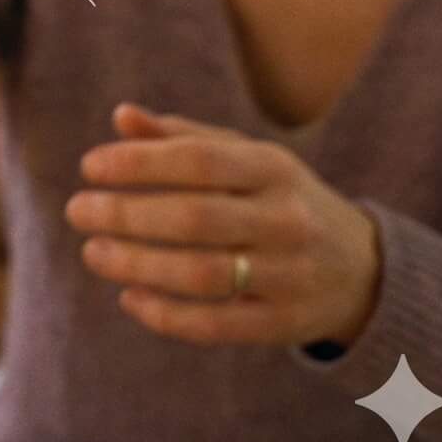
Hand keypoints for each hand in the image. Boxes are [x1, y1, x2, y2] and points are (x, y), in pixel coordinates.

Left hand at [65, 103, 380, 348]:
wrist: (364, 270)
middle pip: (195, 219)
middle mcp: (286, 221)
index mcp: (273, 168)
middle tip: (77, 211)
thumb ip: (182, 138)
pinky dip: (168, 315)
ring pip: (204, 274)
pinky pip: (220, 325)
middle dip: (126, 215)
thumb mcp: (245, 158)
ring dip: (138, 265)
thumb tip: (121, 117)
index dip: (138, 163)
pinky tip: (130, 298)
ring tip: (93, 252)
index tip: (89, 167)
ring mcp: (290, 276)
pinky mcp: (285, 324)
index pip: (198, 161)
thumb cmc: (279, 198)